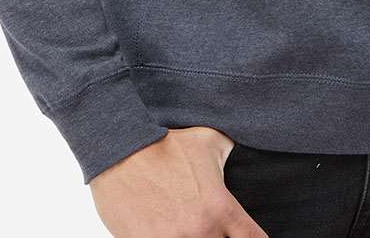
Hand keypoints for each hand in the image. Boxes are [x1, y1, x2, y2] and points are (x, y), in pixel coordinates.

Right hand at [89, 125, 270, 237]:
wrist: (121, 152)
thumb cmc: (165, 144)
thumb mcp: (207, 140)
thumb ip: (231, 152)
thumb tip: (248, 150)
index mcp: (220, 207)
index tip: (249, 237)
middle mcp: (201, 230)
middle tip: (207, 223)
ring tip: (183, 224)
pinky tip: (164, 228)